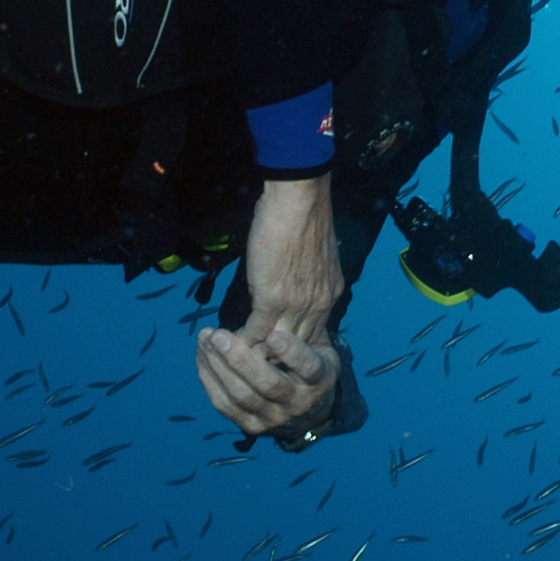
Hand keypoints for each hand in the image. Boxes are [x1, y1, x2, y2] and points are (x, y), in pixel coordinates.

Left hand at [195, 326, 341, 438]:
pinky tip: (202, 356)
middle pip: (267, 384)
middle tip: (218, 335)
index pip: (308, 368)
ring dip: (218, 367)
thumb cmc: (310, 366)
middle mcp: (298, 403)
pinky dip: (209, 379)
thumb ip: (300, 332)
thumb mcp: (318, 347)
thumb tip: (273, 305)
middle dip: (239, 359)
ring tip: (205, 340)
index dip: (292, 352)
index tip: (274, 335)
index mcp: (319, 380)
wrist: (309, 412)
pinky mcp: (251, 427)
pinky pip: (224, 405)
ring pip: (241, 396)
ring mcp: (273, 419)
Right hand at [236, 175, 342, 347]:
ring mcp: (297, 305)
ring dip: (257, 352)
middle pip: (297, 344)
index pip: (313, 330)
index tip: (277, 345)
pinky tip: (230, 342)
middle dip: (276, 355)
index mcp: (329, 292)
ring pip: (277, 343)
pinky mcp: (273, 299)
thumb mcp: (313, 253)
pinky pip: (257, 331)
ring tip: (238, 356)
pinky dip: (242, 340)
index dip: (293, 341)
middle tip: (255, 361)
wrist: (299, 199)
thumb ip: (304, 274)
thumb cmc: (302, 214)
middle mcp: (318, 304)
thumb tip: (289, 278)